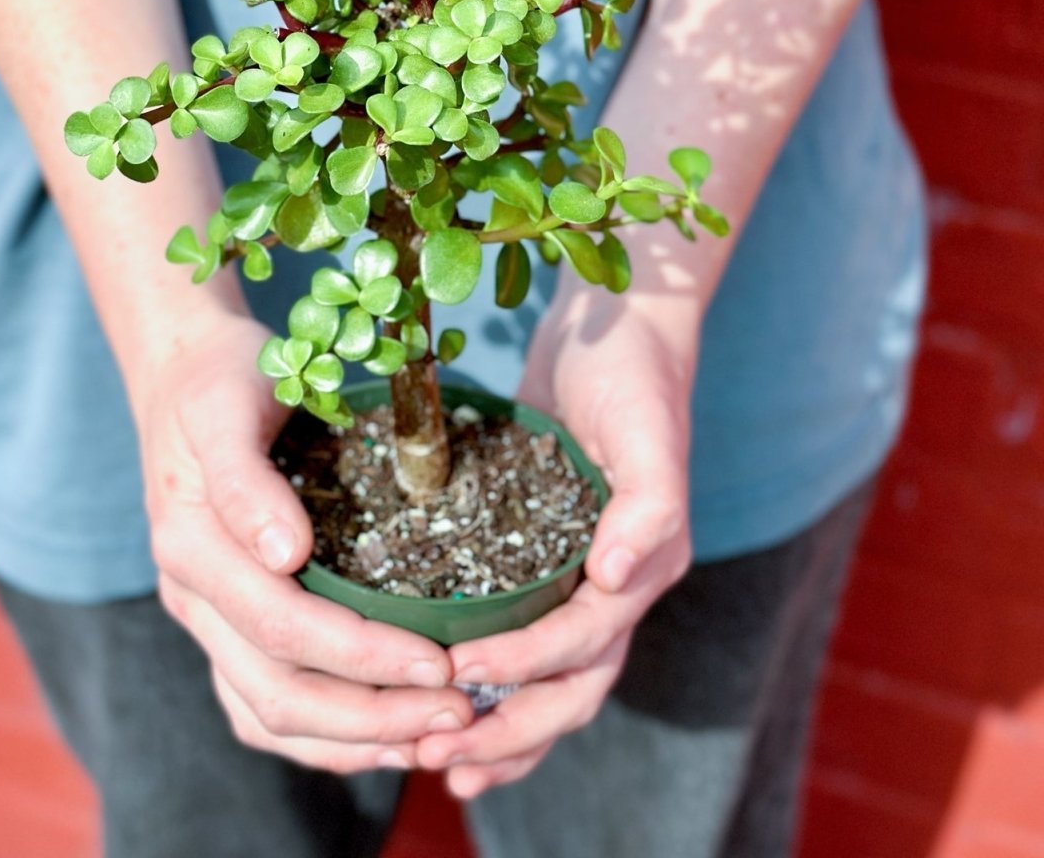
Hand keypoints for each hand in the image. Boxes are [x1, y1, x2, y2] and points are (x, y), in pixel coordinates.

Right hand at [137, 310, 472, 772]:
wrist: (182, 375)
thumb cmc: (221, 383)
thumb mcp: (228, 409)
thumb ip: (246, 482)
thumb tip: (284, 557)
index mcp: (190, 545)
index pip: (281, 624)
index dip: (362, 653)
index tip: (440, 661)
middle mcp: (192, 597)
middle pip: (278, 692)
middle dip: (373, 713)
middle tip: (459, 713)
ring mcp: (205, 618)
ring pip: (270, 714)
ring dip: (355, 737)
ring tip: (434, 733)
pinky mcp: (225, 624)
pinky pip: (263, 704)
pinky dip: (325, 733)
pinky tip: (386, 730)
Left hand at [415, 288, 696, 795]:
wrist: (615, 324)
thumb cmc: (636, 373)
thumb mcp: (648, 432)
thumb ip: (648, 507)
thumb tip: (616, 578)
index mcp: (644, 566)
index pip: (583, 644)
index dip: (525, 667)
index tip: (458, 674)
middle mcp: (612, 582)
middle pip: (568, 686)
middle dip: (509, 730)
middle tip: (438, 760)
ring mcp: (575, 570)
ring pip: (544, 674)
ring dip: (496, 723)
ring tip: (435, 760)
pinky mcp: (538, 547)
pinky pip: (518, 627)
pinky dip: (488, 673)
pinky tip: (436, 690)